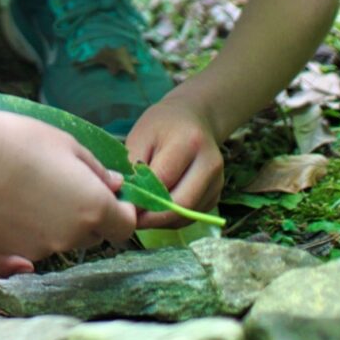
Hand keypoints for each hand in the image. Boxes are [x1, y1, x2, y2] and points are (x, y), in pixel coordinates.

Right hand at [0, 110, 136, 259]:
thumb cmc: (20, 140)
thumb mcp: (67, 146)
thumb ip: (96, 171)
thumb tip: (114, 185)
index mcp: (93, 208)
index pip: (125, 227)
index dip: (120, 212)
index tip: (109, 197)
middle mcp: (70, 236)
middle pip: (92, 236)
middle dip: (87, 217)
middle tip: (64, 187)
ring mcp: (39, 248)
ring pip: (59, 240)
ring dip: (56, 224)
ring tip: (32, 190)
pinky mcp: (10, 251)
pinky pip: (31, 244)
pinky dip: (29, 229)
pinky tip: (12, 202)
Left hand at [125, 95, 223, 228]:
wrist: (193, 118)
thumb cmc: (161, 126)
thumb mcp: (140, 137)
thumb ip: (133, 167)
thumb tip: (125, 200)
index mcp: (189, 143)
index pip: (164, 180)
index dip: (141, 199)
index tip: (121, 206)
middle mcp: (210, 164)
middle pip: (181, 204)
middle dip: (152, 217)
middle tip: (130, 219)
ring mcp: (217, 181)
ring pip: (187, 215)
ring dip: (161, 221)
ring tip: (140, 214)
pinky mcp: (217, 194)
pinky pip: (192, 216)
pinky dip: (171, 219)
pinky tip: (156, 210)